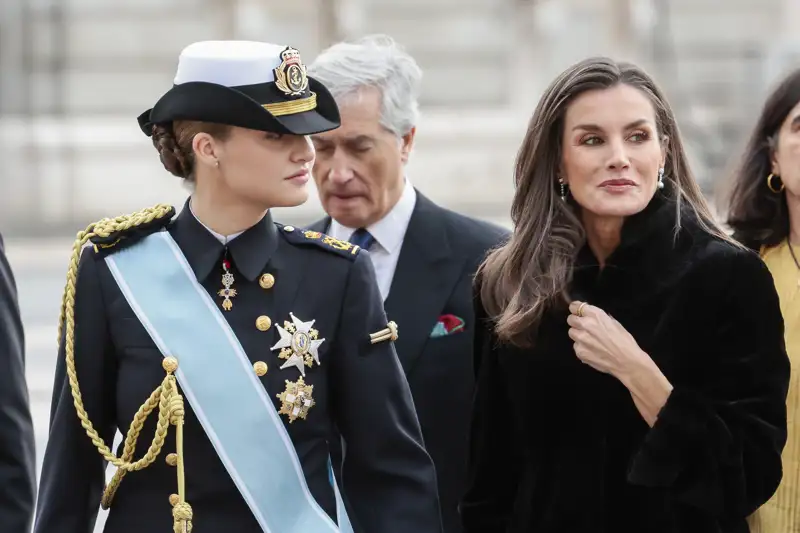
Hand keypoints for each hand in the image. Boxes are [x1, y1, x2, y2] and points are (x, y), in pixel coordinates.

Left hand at [567, 301, 672, 425]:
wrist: (631, 366)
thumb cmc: (629, 345)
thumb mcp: (617, 326)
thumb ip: (600, 318)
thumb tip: (586, 311)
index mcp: (597, 315)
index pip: (576, 306)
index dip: (578, 310)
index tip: (580, 313)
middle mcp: (586, 326)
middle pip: (571, 320)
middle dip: (578, 325)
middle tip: (590, 332)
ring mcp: (581, 341)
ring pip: (572, 335)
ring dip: (579, 338)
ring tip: (595, 345)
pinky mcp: (580, 354)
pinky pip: (576, 349)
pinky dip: (583, 351)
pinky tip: (596, 355)